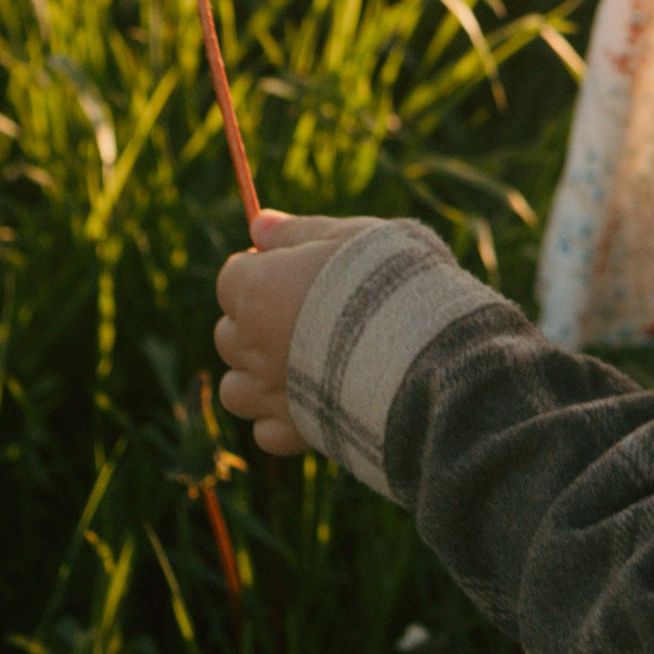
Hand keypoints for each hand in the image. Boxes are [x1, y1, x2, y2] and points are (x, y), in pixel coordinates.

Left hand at [215, 211, 371, 454]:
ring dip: (255, 375)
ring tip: (295, 361)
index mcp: (258, 292)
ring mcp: (271, 393)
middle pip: (228, 334)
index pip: (230, 280)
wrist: (425, 346)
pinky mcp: (296, 430)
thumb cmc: (388, 278)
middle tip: (300, 310)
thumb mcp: (346, 237)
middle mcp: (253, 346)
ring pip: (236, 389)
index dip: (259, 270)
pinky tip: (310, 398)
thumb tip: (257, 223)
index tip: (289, 267)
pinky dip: (279, 417)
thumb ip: (296, 232)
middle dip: (253, 321)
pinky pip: (267, 431)